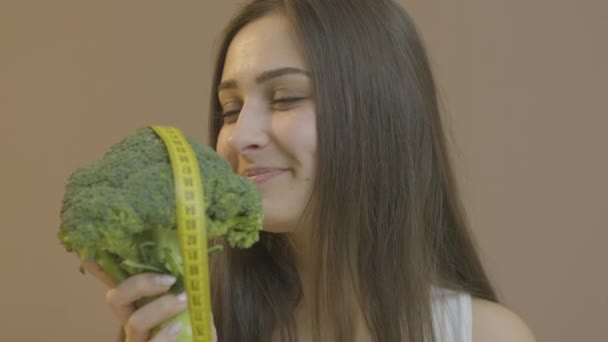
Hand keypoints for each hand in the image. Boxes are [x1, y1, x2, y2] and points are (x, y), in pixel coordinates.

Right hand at [82, 260, 216, 341]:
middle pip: (116, 299)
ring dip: (162, 307)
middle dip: (140, 284)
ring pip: (135, 322)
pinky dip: (165, 336)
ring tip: (184, 301)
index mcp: (138, 305)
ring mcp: (136, 340)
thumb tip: (188, 263)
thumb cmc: (192, 328)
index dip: (100, 269)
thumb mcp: (190, 304)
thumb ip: (184, 287)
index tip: (94, 252)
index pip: (115, 284)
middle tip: (169, 280)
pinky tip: (179, 327)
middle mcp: (130, 322)